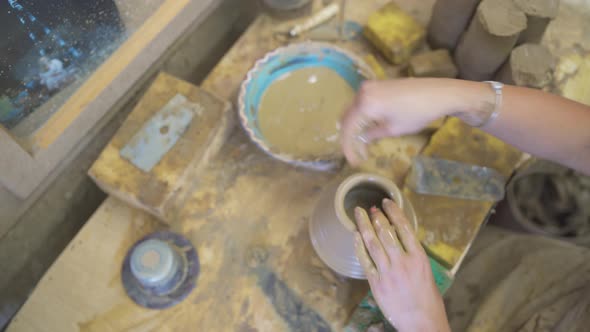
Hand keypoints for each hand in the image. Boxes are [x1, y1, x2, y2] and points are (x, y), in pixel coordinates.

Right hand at [340, 78, 489, 164]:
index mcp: (365, 104)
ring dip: (355, 124)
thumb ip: (373, 134)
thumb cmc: (417, 113)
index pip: (348, 127)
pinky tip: (368, 126)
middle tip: (354, 152)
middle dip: (349, 135)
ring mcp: (370, 85)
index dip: (347, 146)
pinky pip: (363, 101)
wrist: (439, 93)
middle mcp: (362, 92)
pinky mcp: (378, 83)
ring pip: (354, 108)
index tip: (352, 160)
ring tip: (361, 141)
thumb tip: (361, 138)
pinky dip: (362, 114)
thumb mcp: (393, 129)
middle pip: (347, 116)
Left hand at [354, 199, 449, 331]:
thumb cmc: (428, 300)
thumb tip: (398, 240)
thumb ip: (412, 256)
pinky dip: (359, 246)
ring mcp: (388, 272)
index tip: (387, 202)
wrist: (422, 323)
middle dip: (376, 217)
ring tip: (358, 214)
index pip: (404, 228)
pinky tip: (355, 236)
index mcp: (418, 258)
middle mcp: (403, 262)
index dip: (394, 212)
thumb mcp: (426, 272)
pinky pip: (365, 260)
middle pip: (385, 232)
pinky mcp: (376, 283)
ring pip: (372, 243)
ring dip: (364, 226)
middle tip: (370, 208)